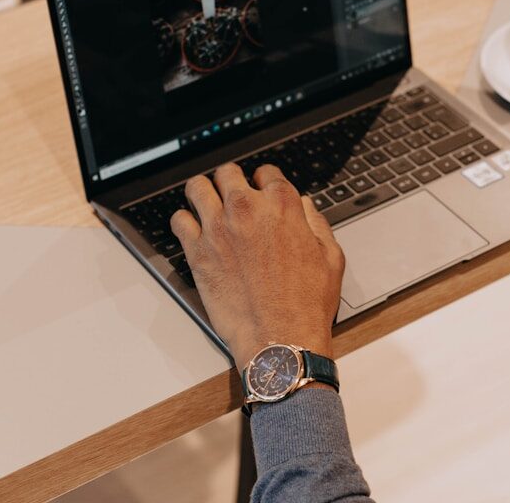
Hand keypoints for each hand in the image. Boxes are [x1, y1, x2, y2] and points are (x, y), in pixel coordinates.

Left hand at [170, 163, 344, 370]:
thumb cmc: (307, 302)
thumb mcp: (330, 256)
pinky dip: (183, 221)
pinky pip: (178, 221)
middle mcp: (248, 209)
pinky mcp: (197, 252)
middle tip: (231, 192)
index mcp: (283, 205)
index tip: (261, 188)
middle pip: (228, 172)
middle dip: (231, 180)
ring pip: (197, 187)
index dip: (264, 179)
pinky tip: (192, 229)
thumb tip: (304, 207)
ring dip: (203, 192)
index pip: (266, 172)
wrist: (281, 338)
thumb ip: (316, 222)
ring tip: (206, 201)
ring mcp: (219, 228)